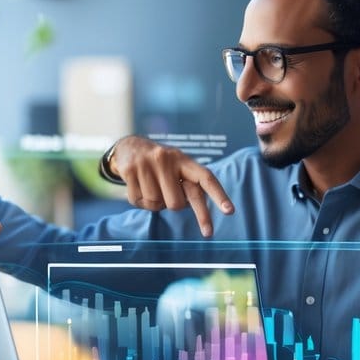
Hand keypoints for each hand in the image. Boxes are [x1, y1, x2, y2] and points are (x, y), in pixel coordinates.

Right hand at [107, 136, 233, 236]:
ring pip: (156, 204)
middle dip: (172, 205)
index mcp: (184, 160)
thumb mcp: (177, 168)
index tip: (230, 212)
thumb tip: (191, 206)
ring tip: (151, 186)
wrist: (130, 147)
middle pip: (177, 203)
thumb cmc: (160, 165)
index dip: (219, 195)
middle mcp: (167, 159)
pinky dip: (140, 201)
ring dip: (154, 203)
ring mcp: (148, 164)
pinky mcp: (130, 170)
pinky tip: (138, 186)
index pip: (206, 178)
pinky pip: (139, 201)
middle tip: (168, 195)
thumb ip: (188, 185)